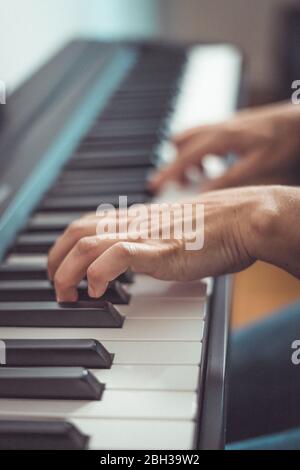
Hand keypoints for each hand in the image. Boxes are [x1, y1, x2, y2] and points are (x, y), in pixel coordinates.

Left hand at [47, 186, 293, 302]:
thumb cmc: (217, 229)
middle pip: (76, 231)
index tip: (63, 269)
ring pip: (86, 243)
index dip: (66, 246)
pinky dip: (97, 274)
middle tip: (56, 286)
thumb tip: (140, 260)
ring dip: (67, 271)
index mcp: (137, 219)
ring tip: (66, 295)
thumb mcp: (174, 234)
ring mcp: (145, 234)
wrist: (243, 219)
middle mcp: (134, 223)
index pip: (87, 224)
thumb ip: (153, 244)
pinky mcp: (158, 249)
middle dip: (55, 259)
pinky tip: (98, 292)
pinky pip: (115, 256)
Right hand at [150, 103, 299, 191]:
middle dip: (175, 163)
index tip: (153, 185)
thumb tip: (202, 193)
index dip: (167, 172)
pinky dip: (200, 153)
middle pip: (180, 142)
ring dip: (187, 157)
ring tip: (197, 177)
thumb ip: (227, 179)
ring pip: (190, 138)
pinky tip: (213, 165)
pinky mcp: (229, 126)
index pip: (184, 156)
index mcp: (220, 137)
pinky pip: (203, 137)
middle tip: (179, 184)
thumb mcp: (257, 166)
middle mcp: (217, 128)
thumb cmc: (283, 142)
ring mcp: (222, 124)